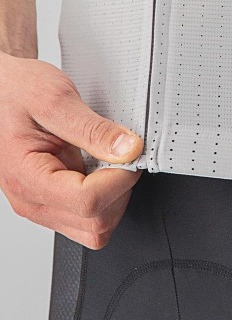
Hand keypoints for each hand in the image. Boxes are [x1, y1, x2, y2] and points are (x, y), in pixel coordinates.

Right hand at [0, 50, 143, 249]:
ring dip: (115, 198)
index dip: (120, 179)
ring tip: (107, 162)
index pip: (88, 202)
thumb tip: (129, 150)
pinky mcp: (53, 203)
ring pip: (96, 228)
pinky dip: (107, 199)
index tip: (128, 153)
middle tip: (120, 156)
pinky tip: (101, 170)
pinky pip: (90, 219)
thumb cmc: (15, 91)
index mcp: (27, 177)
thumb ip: (94, 128)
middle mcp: (31, 200)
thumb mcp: (55, 98)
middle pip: (96, 223)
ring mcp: (42, 205)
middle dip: (120, 190)